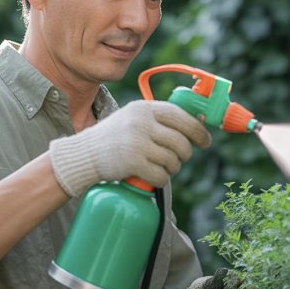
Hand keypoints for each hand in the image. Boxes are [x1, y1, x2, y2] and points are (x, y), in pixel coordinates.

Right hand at [49, 100, 210, 196]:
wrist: (84, 154)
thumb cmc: (115, 138)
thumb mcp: (134, 118)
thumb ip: (159, 119)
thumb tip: (197, 125)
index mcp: (144, 108)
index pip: (181, 117)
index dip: (198, 130)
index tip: (205, 141)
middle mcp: (141, 123)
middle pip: (181, 142)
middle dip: (184, 154)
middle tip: (178, 159)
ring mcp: (137, 142)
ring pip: (173, 161)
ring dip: (171, 168)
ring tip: (160, 167)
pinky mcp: (133, 163)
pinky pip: (162, 175)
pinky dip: (161, 180)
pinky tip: (152, 177)